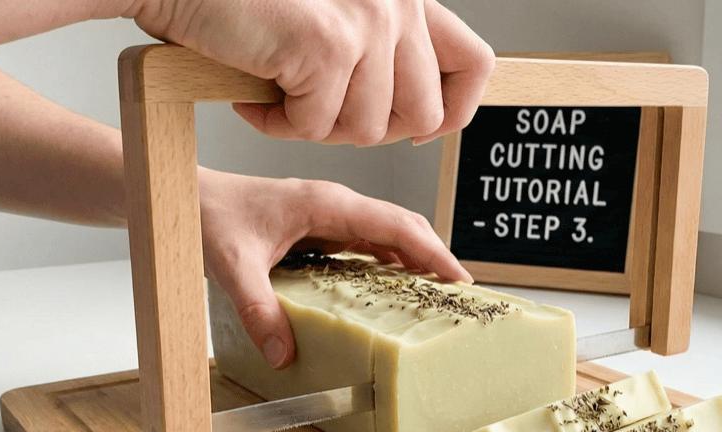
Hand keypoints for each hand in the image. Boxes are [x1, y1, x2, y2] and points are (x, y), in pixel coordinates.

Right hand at [128, 0, 493, 145]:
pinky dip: (276, 124)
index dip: (453, 111)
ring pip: (367, 130)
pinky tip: (252, 92)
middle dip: (366, 130)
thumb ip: (384, 52)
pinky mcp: (328, 45)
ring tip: (277, 91)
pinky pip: (316, 128)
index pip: (475, 65)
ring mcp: (367, 22)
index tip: (413, 129)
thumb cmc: (246, 7)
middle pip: (422, 116)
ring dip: (314, 126)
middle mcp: (397, 4)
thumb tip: (426, 121)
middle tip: (317, 108)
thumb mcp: (335, 20)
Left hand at [197, 169, 471, 367]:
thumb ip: (257, 309)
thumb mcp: (232, 265)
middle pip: (402, 227)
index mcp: (326, 203)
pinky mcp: (319, 228)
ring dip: (414, 261)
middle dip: (434, 257)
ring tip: (436, 297)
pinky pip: (366, 244)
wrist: (182, 194)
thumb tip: (283, 354)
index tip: (459, 279)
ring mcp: (329, 215)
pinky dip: (388, 264)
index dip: (432, 252)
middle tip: (460, 296)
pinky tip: (392, 290)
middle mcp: (335, 205)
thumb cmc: (206, 215)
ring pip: (387, 234)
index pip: (395, 225)